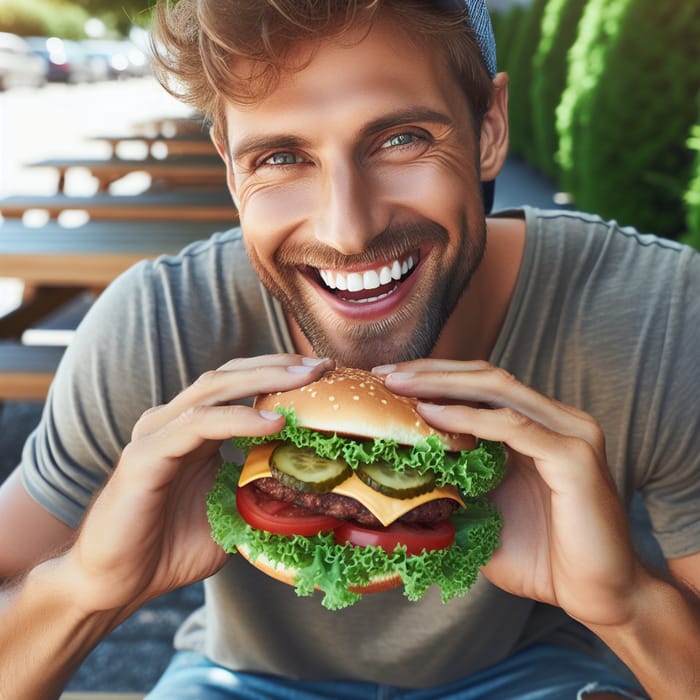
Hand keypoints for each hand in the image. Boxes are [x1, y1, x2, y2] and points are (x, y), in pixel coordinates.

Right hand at [67, 354, 332, 614]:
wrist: (116, 584)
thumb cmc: (169, 548)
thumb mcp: (230, 515)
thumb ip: (259, 493)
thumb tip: (307, 491)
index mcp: (193, 430)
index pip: (239, 385)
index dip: (281, 374)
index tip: (324, 373)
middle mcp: (174, 422)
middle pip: (230, 375)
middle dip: (279, 366)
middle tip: (322, 365)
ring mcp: (157, 434)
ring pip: (214, 389)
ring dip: (263, 379)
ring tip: (306, 379)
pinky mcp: (145, 456)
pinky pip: (196, 425)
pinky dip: (238, 419)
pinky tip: (273, 422)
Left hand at [379, 359, 645, 627]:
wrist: (597, 597)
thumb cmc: (542, 557)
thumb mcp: (485, 512)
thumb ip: (456, 483)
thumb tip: (400, 472)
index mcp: (538, 426)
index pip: (481, 385)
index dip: (434, 376)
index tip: (388, 379)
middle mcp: (556, 420)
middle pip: (486, 376)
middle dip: (431, 371)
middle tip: (384, 374)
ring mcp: (570, 433)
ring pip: (497, 389)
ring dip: (442, 384)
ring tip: (398, 385)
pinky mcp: (574, 457)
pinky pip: (512, 426)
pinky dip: (468, 417)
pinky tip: (431, 415)